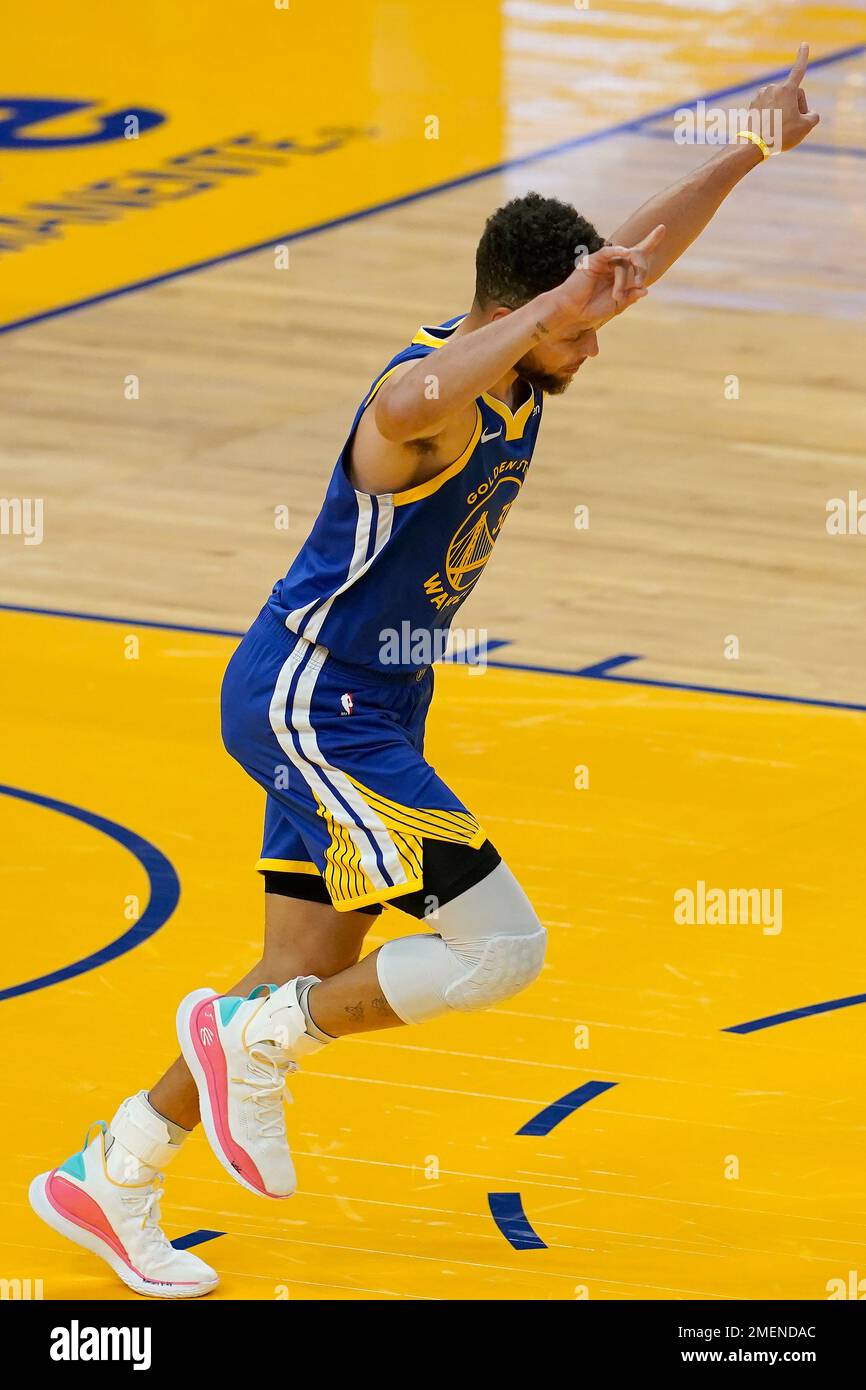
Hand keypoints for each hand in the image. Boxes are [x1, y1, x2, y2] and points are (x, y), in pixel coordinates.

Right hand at [544, 225, 665, 329]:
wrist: (574, 313)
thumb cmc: (593, 310)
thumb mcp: (618, 305)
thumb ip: (631, 296)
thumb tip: (646, 289)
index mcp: (620, 273)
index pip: (637, 255)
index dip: (650, 241)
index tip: (662, 228)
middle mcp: (613, 264)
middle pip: (634, 257)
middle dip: (641, 269)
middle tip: (638, 283)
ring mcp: (603, 262)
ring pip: (622, 260)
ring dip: (624, 277)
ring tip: (619, 291)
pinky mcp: (593, 261)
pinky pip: (607, 252)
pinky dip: (617, 250)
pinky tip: (626, 252)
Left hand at [748, 43, 819, 151]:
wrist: (754, 146)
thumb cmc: (781, 135)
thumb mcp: (805, 127)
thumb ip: (813, 117)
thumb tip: (810, 114)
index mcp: (787, 90)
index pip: (798, 70)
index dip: (803, 57)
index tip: (804, 44)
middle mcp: (772, 89)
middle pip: (791, 95)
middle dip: (796, 106)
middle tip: (795, 124)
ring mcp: (761, 96)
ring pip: (779, 101)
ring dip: (783, 111)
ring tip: (780, 128)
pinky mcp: (753, 105)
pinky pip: (767, 108)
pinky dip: (771, 115)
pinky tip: (770, 128)